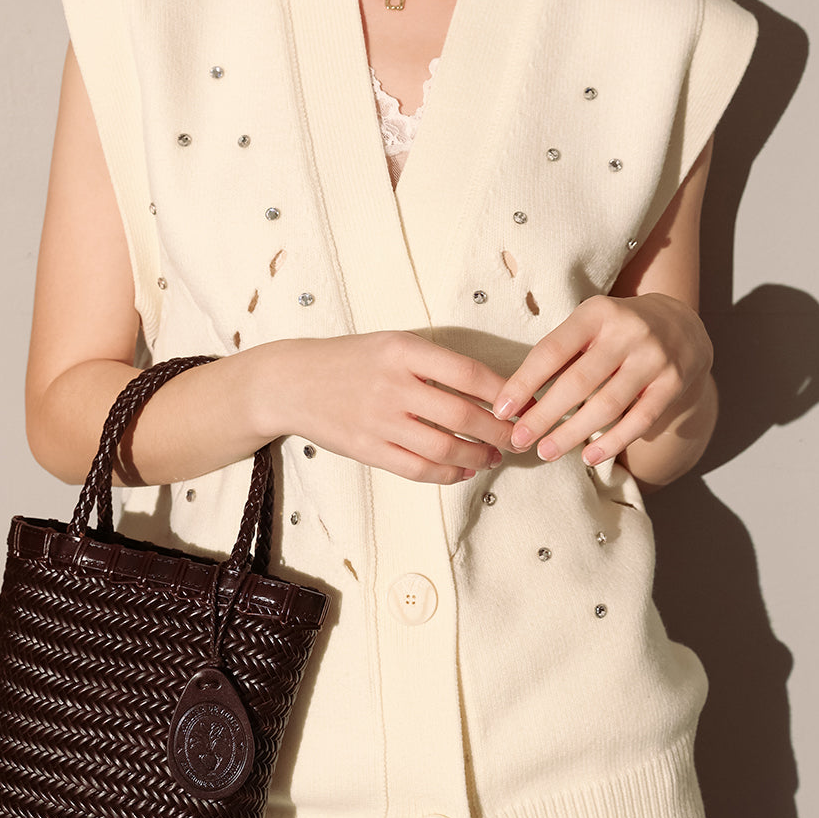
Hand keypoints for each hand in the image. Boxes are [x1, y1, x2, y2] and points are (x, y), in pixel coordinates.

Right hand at [242, 333, 512, 484]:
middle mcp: (394, 385)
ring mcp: (379, 420)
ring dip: (478, 456)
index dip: (505, 394)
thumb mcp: (391, 344)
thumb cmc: (350, 359)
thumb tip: (491, 389)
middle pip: (464, 416)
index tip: (526, 403)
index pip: (469, 374)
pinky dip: (448, 473)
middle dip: (501, 432)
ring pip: (445, 447)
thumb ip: (434, 363)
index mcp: (403, 350)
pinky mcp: (367, 449)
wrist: (291, 382)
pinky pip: (418, 469)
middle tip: (520, 438)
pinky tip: (463, 469)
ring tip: (494, 455)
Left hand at [490, 294, 712, 465]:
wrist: (681, 325)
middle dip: (543, 415)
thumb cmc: (616, 330)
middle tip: (519, 440)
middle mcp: (627, 332)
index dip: (523, 382)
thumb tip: (515, 399)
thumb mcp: (589, 324)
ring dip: (572, 434)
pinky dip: (612, 442)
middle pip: (577, 382)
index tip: (501, 409)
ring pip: (606, 405)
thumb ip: (560, 353)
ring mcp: (653, 358)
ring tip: (546, 452)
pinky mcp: (672, 383)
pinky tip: (589, 457)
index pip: (552, 351)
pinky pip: (638, 421)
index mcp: (596, 313)